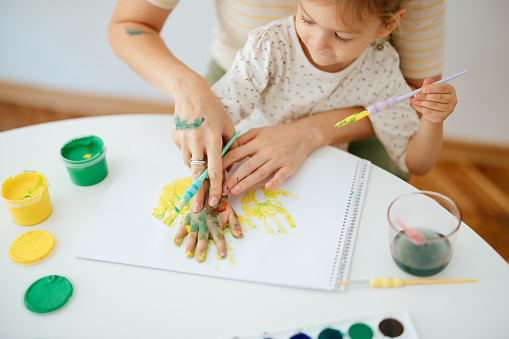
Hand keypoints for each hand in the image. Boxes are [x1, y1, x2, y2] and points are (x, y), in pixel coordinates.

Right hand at [171, 74, 238, 212]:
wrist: (190, 92)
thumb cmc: (213, 109)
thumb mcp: (227, 126)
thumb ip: (230, 147)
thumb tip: (229, 168)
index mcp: (212, 138)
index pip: (215, 168)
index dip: (215, 186)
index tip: (215, 200)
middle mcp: (196, 140)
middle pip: (197, 173)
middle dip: (197, 192)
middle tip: (197, 208)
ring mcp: (183, 139)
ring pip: (189, 163)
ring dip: (196, 167)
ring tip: (201, 155)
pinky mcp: (175, 137)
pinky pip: (184, 152)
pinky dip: (190, 153)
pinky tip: (194, 139)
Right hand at [173, 181, 242, 261]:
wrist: (211, 192)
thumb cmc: (222, 206)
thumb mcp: (231, 214)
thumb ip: (235, 225)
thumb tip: (240, 235)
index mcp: (216, 224)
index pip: (220, 238)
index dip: (221, 246)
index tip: (222, 255)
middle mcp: (206, 224)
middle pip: (203, 239)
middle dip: (202, 249)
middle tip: (200, 258)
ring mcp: (196, 221)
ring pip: (192, 235)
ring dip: (190, 245)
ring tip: (188, 254)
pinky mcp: (190, 217)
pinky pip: (183, 227)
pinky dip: (179, 234)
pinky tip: (176, 242)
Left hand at [221, 122, 316, 196]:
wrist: (303, 134)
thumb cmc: (279, 134)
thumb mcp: (259, 131)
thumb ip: (243, 139)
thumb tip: (227, 149)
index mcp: (257, 143)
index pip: (236, 154)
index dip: (224, 164)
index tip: (214, 173)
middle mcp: (266, 151)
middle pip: (246, 166)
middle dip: (233, 178)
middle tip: (221, 189)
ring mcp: (278, 159)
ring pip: (260, 172)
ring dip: (247, 182)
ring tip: (235, 191)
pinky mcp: (290, 166)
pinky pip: (281, 175)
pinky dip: (275, 181)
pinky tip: (268, 187)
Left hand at [410, 78, 457, 123]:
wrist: (433, 112)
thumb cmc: (432, 98)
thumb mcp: (430, 90)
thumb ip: (428, 84)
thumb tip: (427, 80)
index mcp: (451, 90)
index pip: (443, 88)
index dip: (432, 88)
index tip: (422, 88)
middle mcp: (452, 99)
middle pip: (438, 97)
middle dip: (425, 96)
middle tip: (416, 95)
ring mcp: (448, 109)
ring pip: (433, 105)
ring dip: (421, 102)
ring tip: (413, 100)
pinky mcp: (442, 116)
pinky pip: (430, 112)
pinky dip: (421, 108)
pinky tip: (415, 105)